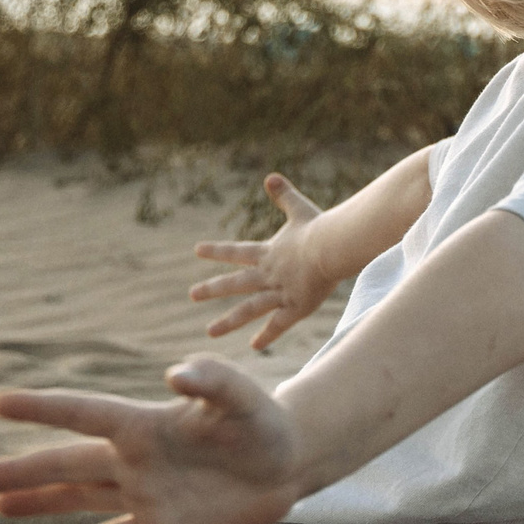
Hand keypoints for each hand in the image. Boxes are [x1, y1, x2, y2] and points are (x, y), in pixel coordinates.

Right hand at [0, 356, 306, 523]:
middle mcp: (135, 460)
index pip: (85, 413)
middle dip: (23, 471)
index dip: (45, 408)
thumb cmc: (263, 421)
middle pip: (69, 463)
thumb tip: (175, 373)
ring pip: (82, 499)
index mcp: (145, 424)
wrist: (288, 462)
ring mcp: (146, 495)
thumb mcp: (242, 397)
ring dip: (41, 502)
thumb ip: (211, 381)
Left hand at [191, 174, 335, 349]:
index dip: (217, 251)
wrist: (331, 248)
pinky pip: (278, 324)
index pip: (237, 251)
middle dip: (213, 289)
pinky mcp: (296, 307)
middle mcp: (268, 274)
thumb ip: (284, 196)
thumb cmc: (320, 229)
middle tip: (192, 295)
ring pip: (249, 308)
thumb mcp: (300, 209)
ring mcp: (280, 292)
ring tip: (210, 331)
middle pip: (236, 283)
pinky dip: (266, 335)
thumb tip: (270, 177)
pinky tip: (253, 346)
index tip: (198, 250)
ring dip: (229, 321)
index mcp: (268, 252)